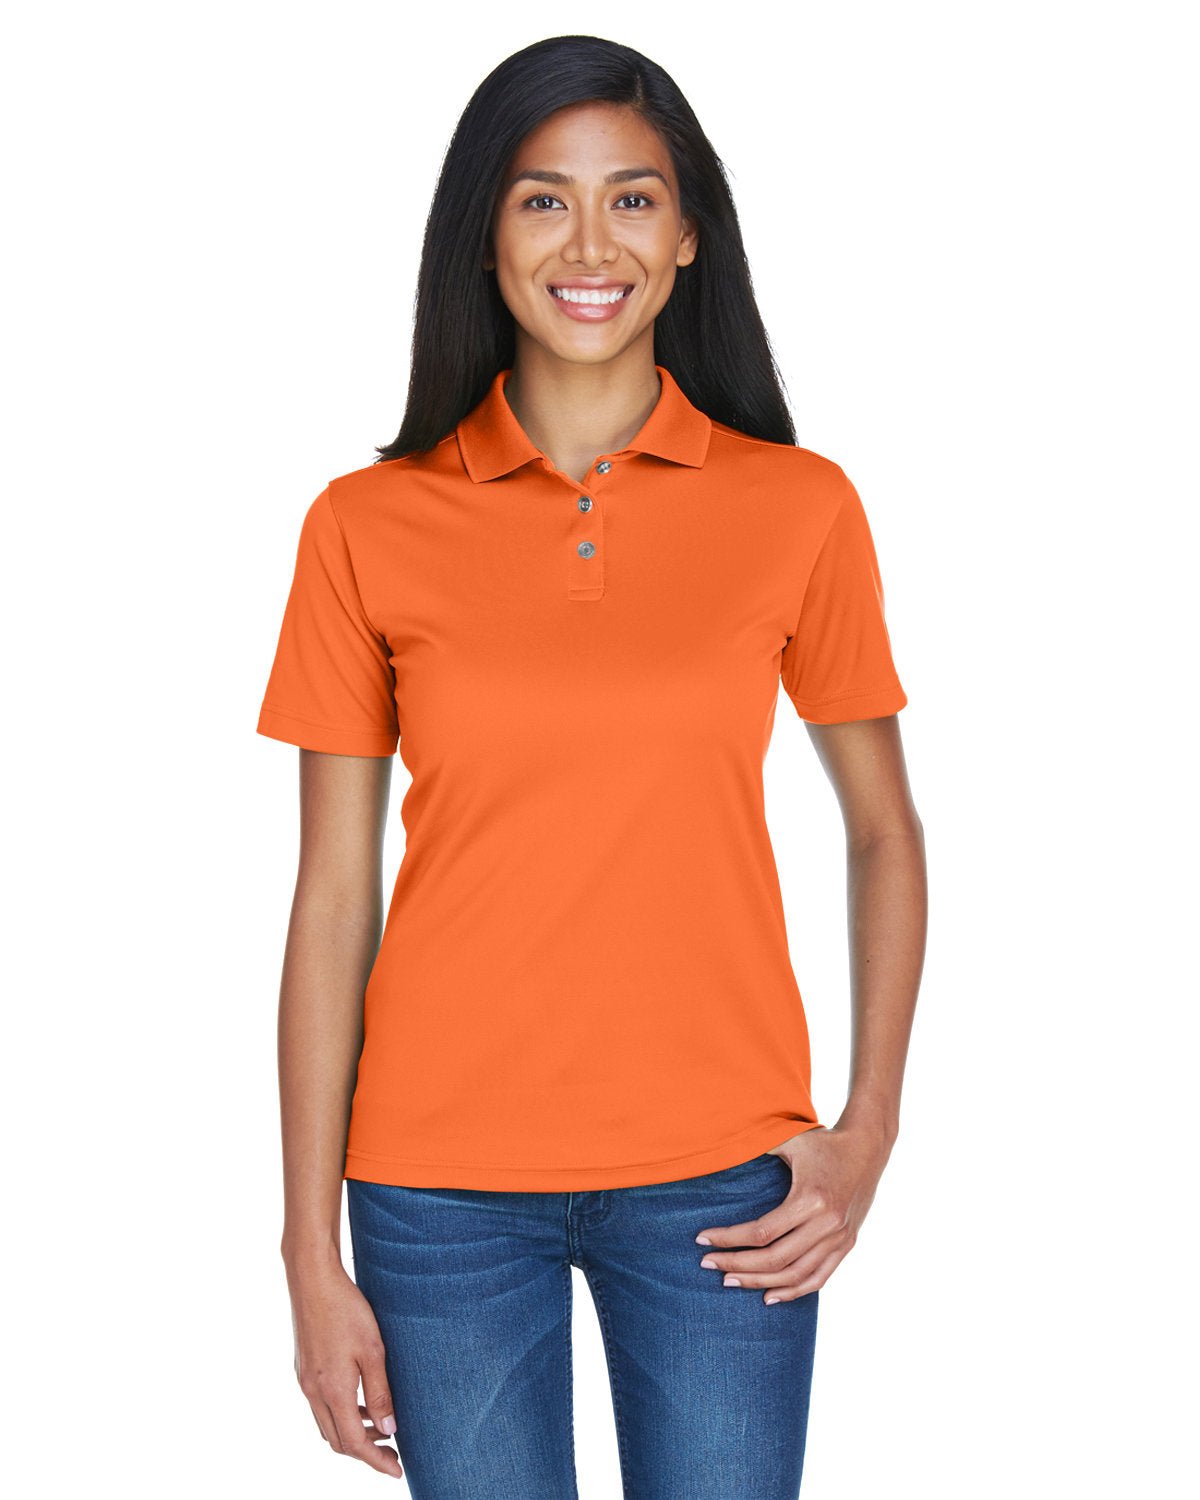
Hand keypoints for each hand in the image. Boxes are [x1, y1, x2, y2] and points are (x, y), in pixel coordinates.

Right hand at [285, 1256, 403, 1478]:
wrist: (312, 1279)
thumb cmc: (347, 1310)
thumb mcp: (373, 1350)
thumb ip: (380, 1393)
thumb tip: (389, 1429)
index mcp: (332, 1391)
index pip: (355, 1444)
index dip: (376, 1461)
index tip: (396, 1470)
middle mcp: (313, 1392)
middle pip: (337, 1441)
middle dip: (365, 1452)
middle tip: (392, 1451)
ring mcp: (304, 1381)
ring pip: (327, 1425)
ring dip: (352, 1433)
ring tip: (380, 1428)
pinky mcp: (302, 1368)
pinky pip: (321, 1407)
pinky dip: (341, 1414)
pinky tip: (360, 1401)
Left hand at [693, 1124, 892, 1303]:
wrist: (868, 1147)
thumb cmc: (823, 1142)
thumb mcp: (791, 1140)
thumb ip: (758, 1147)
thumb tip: (719, 1152)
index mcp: (810, 1199)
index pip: (762, 1232)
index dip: (729, 1239)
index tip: (702, 1239)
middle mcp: (826, 1224)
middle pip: (775, 1259)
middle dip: (737, 1264)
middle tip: (708, 1264)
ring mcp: (839, 1239)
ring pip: (795, 1275)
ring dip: (760, 1282)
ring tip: (730, 1281)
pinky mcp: (846, 1245)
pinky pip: (819, 1278)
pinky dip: (794, 1292)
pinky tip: (770, 1296)